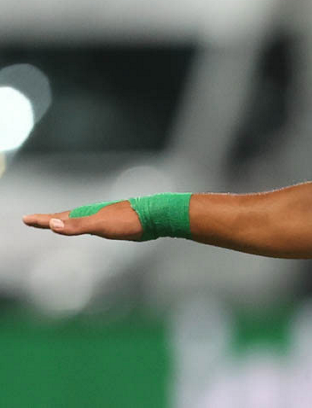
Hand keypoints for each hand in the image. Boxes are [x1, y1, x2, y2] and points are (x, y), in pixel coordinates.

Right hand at [22, 201, 142, 239]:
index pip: (58, 218)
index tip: (25, 219)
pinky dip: (80, 226)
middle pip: (65, 217)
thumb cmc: (129, 221)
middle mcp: (93, 214)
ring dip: (63, 221)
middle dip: (48, 219)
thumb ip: (78, 226)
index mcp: (86, 214)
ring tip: (54, 222)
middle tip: (32, 220)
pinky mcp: (113, 224)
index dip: (42, 220)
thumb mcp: (101, 225)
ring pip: (78, 220)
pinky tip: (85, 226)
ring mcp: (103, 218)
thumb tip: (53, 225)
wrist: (155, 217)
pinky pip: (90, 225)